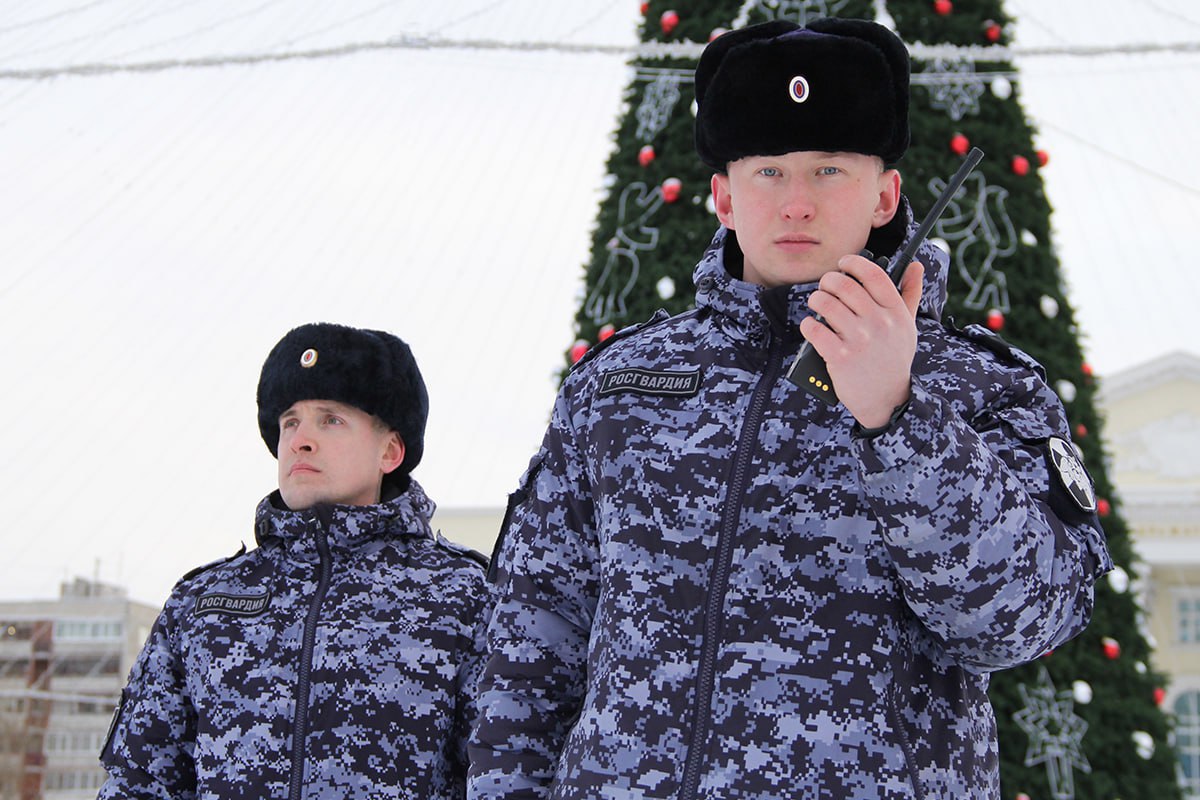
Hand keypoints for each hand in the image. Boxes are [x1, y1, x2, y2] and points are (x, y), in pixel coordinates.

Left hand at [798, 255, 923, 428]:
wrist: (886, 399)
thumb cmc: (894, 358)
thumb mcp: (908, 327)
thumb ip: (911, 294)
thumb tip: (916, 266)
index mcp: (895, 312)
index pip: (873, 275)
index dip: (854, 263)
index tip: (843, 263)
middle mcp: (878, 323)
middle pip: (844, 285)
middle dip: (828, 281)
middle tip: (825, 287)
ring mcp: (859, 340)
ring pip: (825, 304)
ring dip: (816, 299)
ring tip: (817, 303)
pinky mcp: (839, 357)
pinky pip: (814, 329)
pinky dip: (808, 324)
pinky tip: (810, 325)